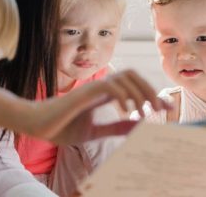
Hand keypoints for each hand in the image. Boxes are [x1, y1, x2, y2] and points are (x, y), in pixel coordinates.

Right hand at [25, 69, 170, 143]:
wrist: (39, 126)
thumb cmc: (62, 127)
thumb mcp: (96, 131)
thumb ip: (116, 127)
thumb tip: (138, 126)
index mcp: (104, 94)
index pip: (134, 86)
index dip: (152, 94)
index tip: (166, 108)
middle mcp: (101, 86)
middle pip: (133, 76)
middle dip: (151, 90)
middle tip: (162, 108)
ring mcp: (93, 87)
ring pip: (125, 77)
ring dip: (139, 92)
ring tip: (143, 111)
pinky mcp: (85, 92)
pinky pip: (110, 86)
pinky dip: (123, 96)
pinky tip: (126, 110)